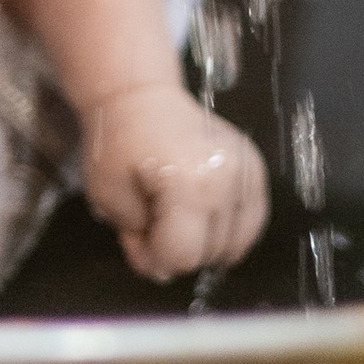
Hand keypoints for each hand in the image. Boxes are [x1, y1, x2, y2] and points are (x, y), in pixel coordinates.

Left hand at [81, 84, 269, 282]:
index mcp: (188, 184)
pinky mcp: (256, 167)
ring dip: (203, 243)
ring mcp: (246, 171)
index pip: (183, 256)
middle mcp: (226, 179)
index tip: (136, 237)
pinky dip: (231, 231)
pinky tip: (205, 219)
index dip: (154, 258)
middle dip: (175, 249)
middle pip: (208, 254)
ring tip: (177, 216)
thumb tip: (163, 268)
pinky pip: (254, 222)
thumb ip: (136, 241)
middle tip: (151, 221)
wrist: (141, 96)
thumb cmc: (118, 143)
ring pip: (234, 245)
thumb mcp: (107, 195)